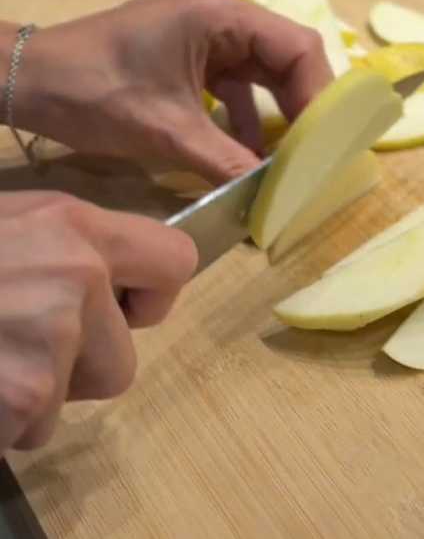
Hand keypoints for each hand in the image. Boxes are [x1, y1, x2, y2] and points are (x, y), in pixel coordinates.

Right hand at [0, 191, 196, 451]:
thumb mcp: (7, 225)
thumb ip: (65, 246)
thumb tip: (108, 276)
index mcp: (76, 226)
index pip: (177, 262)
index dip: (151, 297)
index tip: (118, 307)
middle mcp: (79, 274)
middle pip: (125, 356)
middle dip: (78, 366)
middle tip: (17, 346)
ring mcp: (55, 335)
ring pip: (79, 395)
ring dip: (35, 395)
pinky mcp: (26, 393)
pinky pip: (32, 429)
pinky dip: (3, 422)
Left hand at [11, 0, 332, 183]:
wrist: (28, 82)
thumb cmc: (94, 94)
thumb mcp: (168, 133)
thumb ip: (229, 163)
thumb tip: (272, 201)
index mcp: (218, 14)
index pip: (297, 46)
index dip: (320, 94)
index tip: (324, 142)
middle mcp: (219, 13)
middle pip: (287, 56)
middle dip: (304, 107)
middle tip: (315, 153)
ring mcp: (206, 32)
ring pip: (266, 70)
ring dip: (279, 113)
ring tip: (292, 157)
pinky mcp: (193, 52)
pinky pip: (238, 82)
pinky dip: (248, 117)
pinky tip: (252, 153)